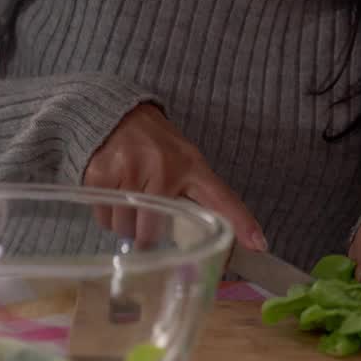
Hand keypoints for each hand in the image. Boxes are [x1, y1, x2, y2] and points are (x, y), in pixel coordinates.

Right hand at [83, 104, 266, 249]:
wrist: (116, 115)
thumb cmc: (156, 146)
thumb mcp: (185, 162)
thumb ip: (199, 198)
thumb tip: (219, 238)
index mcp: (191, 166)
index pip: (221, 198)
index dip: (240, 222)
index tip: (259, 245)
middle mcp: (164, 168)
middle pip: (154, 232)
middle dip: (148, 234)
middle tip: (146, 216)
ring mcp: (130, 171)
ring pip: (125, 229)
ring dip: (125, 224)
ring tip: (128, 198)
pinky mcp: (100, 175)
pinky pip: (104, 218)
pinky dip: (106, 214)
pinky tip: (112, 192)